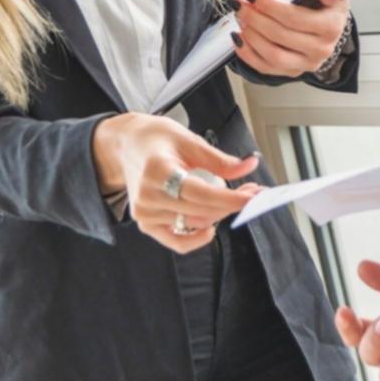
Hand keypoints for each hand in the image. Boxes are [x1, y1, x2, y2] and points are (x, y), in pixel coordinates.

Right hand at [92, 113, 259, 252]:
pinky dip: (198, 238)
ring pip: (194, 224)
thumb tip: (249, 166)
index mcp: (157, 170)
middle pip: (201, 211)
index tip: (253, 196)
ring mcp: (145, 214)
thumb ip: (219, 159)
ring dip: (220, 214)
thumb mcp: (188, 140)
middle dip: (231, 204)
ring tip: (231, 197)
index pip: (200, 193)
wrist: (126, 146)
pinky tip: (211, 226)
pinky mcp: (146, 225)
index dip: (229, 198)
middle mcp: (148, 196)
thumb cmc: (156, 139)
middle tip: (251, 191)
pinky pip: (177, 241)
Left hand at [230, 0, 349, 77]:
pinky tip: (239, 38)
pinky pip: (266, 68)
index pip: (294, 17)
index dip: (269, 6)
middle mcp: (321, 50)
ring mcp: (306, 64)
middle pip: (280, 36)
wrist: (326, 27)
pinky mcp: (292, 72)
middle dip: (255, 18)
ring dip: (251, 36)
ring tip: (240, 19)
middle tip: (240, 5)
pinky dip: (248, 54)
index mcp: (331, 27)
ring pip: (272, 55)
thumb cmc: (323, 7)